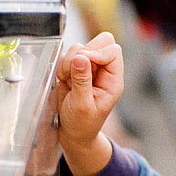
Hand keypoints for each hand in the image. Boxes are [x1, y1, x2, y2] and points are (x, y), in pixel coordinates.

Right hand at [55, 32, 123, 175]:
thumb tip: (80, 57)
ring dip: (69, 61)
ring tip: (67, 81)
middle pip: (100, 41)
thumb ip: (82, 81)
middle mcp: (103, 71)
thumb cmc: (82, 125)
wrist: (72, 133)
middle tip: (74, 70)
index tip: (82, 63)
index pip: (112, 51)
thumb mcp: (82, 106)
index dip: (97, 53)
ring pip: (81, 46)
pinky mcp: (75, 69)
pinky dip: (62, 64)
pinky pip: (68, 55)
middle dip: (84, 52)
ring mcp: (89, 68)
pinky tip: (63, 81)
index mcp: (113, 81)